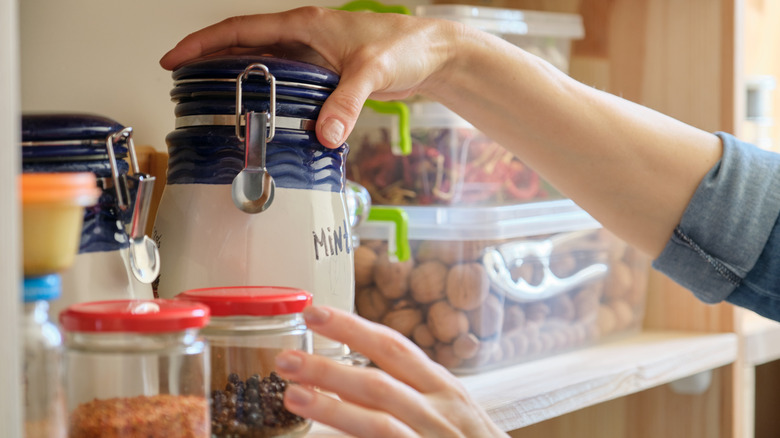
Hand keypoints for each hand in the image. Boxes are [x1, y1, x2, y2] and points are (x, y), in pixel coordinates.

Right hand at [160, 6, 458, 148]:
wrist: (431, 54)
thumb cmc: (404, 47)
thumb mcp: (371, 73)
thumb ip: (346, 103)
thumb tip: (325, 135)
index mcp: (304, 26)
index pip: (241, 30)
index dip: (204, 43)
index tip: (175, 58)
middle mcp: (303, 37)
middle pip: (243, 45)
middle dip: (209, 60)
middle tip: (180, 82)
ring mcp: (313, 55)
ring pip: (262, 63)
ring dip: (235, 76)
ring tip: (208, 98)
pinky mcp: (325, 73)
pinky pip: (284, 80)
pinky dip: (266, 92)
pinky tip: (259, 112)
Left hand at [273, 306, 508, 436]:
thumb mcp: (447, 409)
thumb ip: (405, 392)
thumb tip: (343, 382)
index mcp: (442, 386)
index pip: (393, 346)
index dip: (352, 327)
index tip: (315, 312)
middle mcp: (439, 409)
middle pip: (379, 379)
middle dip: (329, 367)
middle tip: (285, 358)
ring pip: (378, 420)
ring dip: (332, 408)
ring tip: (293, 396)